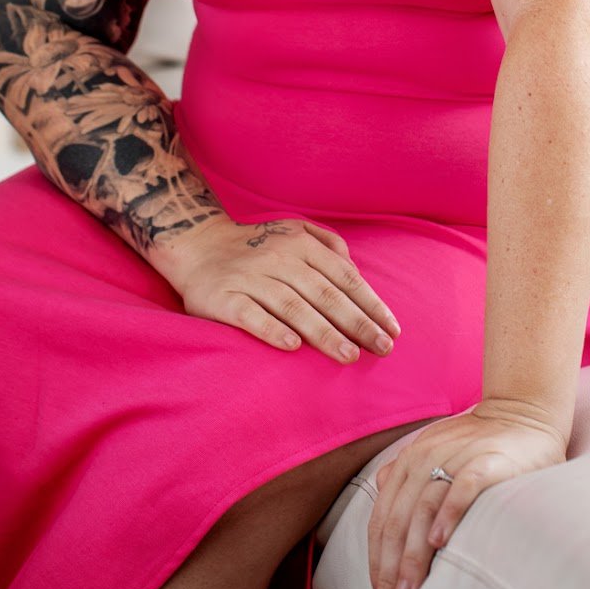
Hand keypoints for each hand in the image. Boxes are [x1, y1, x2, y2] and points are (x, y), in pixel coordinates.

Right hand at [152, 213, 400, 363]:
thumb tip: (358, 273)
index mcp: (300, 244)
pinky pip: (250, 315)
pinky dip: (272, 330)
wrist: (196, 245)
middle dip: (356, 322)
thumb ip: (329, 246)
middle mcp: (278, 258)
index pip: (343, 277)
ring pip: (292, 306)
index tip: (392, 329)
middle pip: (324, 293)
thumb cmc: (256, 246)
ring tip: (348, 356)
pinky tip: (293, 347)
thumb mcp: (295, 232)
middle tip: (381, 348)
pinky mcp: (223, 298)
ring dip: (322, 332)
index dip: (370, 303)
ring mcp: (250, 278)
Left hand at [367, 398, 567, 588]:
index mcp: (408, 463)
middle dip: (389, 572)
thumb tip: (380, 486)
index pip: (382, 520)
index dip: (376, 563)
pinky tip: (439, 543)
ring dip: (412, 555)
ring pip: (423, 511)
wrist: (524, 411)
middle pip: (397, 521)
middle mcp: (424, 459)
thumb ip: (406, 471)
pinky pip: (462, 488)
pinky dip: (448, 514)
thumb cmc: (478, 441)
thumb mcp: (435, 449)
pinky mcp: (486, 461)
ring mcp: (455, 458)